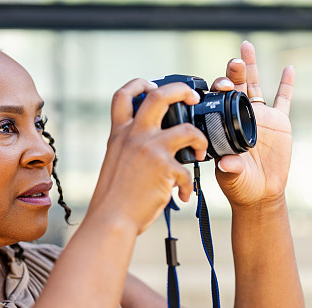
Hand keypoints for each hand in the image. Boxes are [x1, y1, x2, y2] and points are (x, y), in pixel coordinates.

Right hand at [88, 78, 208, 234]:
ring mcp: (149, 149)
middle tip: (194, 97)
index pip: (124, 95)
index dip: (140, 83)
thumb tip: (155, 147)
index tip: (153, 85)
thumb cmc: (113, 199)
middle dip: (182, 90)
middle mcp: (134, 136)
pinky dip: (188, 186)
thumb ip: (129, 149)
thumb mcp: (115, 163)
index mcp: (119, 134)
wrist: (111, 220)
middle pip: (160, 95)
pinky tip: (184, 196)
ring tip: (201, 153)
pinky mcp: (164, 168)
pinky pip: (187, 172)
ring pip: (188, 130)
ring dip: (200, 140)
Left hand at [208, 41, 294, 208]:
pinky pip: (284, 100)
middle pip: (236, 88)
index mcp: (224, 126)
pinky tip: (288, 68)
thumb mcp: (231, 177)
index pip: (219, 102)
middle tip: (234, 62)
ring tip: (246, 47)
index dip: (218, 91)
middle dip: (233, 73)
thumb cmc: (240, 186)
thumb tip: (226, 163)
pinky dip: (286, 84)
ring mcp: (260, 117)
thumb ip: (230, 168)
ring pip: (255, 86)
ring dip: (250, 67)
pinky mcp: (279, 123)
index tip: (221, 87)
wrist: (261, 194)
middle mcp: (240, 117)